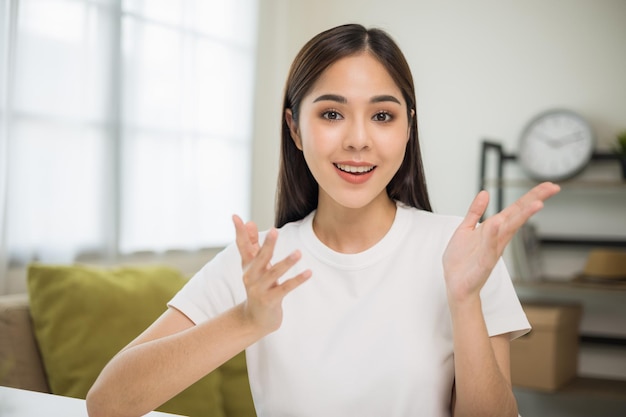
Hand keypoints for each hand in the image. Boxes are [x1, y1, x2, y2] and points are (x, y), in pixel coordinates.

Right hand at [232, 215, 311, 332]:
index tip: (235, 216)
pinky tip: (309, 272)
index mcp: (247, 265)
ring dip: (286, 263)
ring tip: (298, 253)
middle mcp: (251, 276)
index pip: (242, 245)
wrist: (255, 319)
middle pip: (260, 257)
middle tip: (274, 231)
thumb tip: (249, 221)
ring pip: (274, 273)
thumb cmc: (257, 287)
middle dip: (267, 245)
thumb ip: (252, 244)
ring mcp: (260, 289)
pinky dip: (297, 280)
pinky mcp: (270, 300)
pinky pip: (286, 288)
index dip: (239, 231)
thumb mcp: (253, 266)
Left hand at [442, 182, 559, 301]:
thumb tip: (484, 193)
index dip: (530, 196)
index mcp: (493, 229)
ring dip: (522, 216)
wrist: (455, 284)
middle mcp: (497, 238)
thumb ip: (475, 211)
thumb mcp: (466, 229)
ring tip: (536, 203)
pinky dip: (493, 235)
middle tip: (553, 188)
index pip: (515, 209)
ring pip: (509, 230)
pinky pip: (489, 247)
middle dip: (534, 200)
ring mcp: (492, 249)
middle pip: (518, 215)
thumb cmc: (461, 260)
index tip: (548, 185)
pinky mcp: (484, 262)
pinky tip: (498, 223)